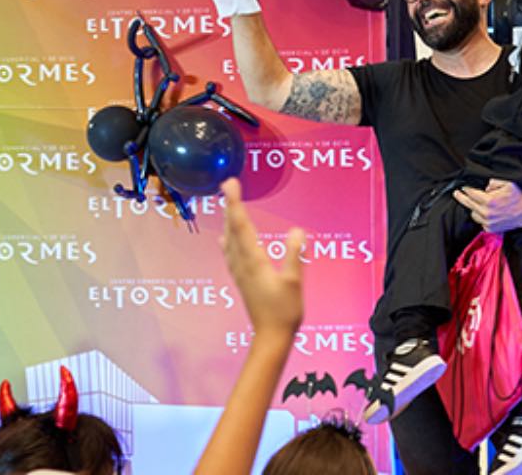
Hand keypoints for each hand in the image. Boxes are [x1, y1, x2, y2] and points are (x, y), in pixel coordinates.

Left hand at [219, 178, 303, 336]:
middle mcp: (243, 264)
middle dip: (230, 205)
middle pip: (233, 229)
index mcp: (254, 261)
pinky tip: (224, 238)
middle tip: (229, 184)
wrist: (271, 338)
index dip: (235, 202)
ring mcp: (240, 273)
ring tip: (228, 205)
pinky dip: (227, 239)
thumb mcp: (295, 282)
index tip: (231, 184)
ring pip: (230, 240)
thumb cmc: (284, 312)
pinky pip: (230, 253)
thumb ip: (295, 255)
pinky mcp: (243, 280)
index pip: (242, 225)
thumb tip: (296, 231)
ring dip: (228, 220)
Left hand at [454, 179, 521, 232]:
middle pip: (468, 204)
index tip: (463, 187)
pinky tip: (486, 212)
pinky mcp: (491, 229)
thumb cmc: (518, 196)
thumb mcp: (507, 183)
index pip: (471, 194)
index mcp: (489, 201)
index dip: (466, 189)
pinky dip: (481, 217)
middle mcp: (487, 213)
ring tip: (478, 203)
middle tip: (456, 193)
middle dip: (462, 197)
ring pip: (473, 214)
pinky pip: (480, 222)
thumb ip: (493, 182)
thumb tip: (485, 187)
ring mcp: (488, 222)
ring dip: (474, 208)